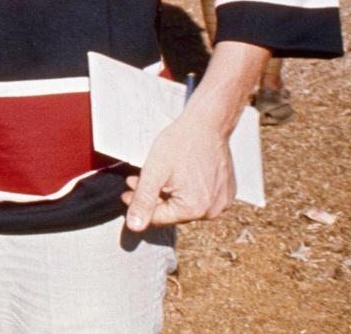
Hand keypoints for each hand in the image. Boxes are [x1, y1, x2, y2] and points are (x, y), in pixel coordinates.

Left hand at [123, 108, 235, 230]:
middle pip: (172, 211)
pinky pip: (200, 197)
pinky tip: (173, 176)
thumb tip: (134, 227)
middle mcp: (213, 211)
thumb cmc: (180, 144)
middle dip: (151, 197)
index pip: (158, 218)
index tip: (124, 195)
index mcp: (196, 209)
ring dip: (166, 193)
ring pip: (185, 204)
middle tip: (133, 182)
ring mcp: (223, 202)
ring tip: (150, 177)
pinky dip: (184, 189)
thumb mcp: (154, 172)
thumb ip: (143, 201)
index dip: (137, 206)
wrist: (208, 123)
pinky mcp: (226, 192)